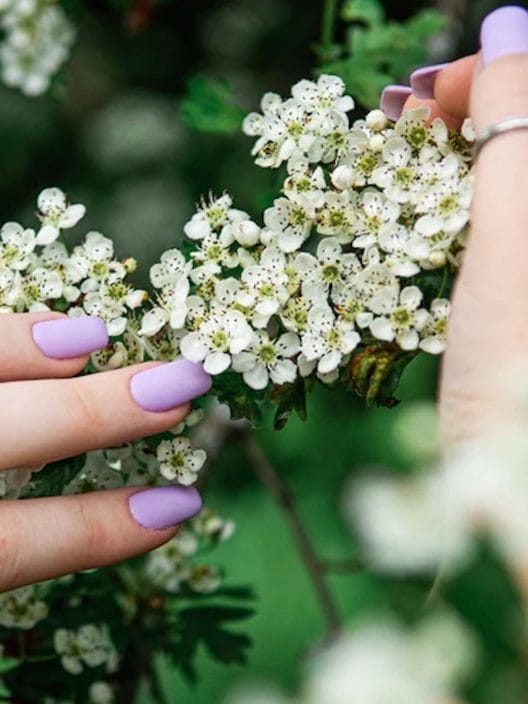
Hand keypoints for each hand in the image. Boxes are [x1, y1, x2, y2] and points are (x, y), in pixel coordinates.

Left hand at [0, 311, 210, 591]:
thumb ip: (21, 549)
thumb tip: (139, 514)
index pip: (12, 546)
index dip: (95, 528)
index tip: (179, 507)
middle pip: (2, 434)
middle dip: (94, 414)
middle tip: (179, 386)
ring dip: (23, 347)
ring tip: (94, 335)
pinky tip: (36, 325)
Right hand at [382, 6, 527, 443]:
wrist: (513, 487)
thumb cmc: (519, 373)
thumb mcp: (518, 239)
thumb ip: (516, 127)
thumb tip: (504, 27)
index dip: (487, 81)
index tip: (417, 98)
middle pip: (517, 142)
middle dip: (462, 118)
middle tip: (398, 124)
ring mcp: (523, 264)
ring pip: (499, 183)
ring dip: (451, 160)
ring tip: (397, 163)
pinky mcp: (515, 296)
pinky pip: (488, 228)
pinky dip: (451, 208)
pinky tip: (418, 213)